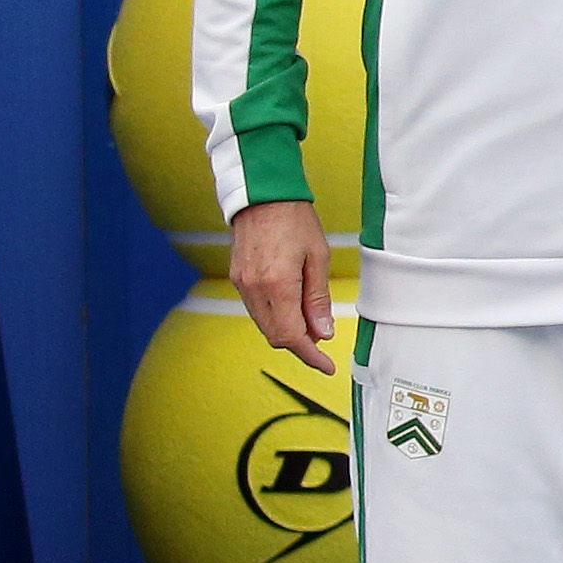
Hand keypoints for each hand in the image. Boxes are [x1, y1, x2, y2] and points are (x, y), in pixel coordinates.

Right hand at [229, 199, 337, 374]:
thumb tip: (322, 333)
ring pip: (264, 325)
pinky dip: (275, 317)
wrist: (262, 195)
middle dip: (300, 346)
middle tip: (322, 342)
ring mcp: (242, 284)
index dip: (310, 357)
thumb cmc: (296, 220)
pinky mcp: (237, 278)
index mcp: (277, 284)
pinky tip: (292, 310)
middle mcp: (254, 288)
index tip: (326, 366)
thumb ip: (318, 299)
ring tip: (311, 324)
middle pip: (276, 336)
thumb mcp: (319, 257)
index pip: (292, 336)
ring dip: (287, 332)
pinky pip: (256, 310)